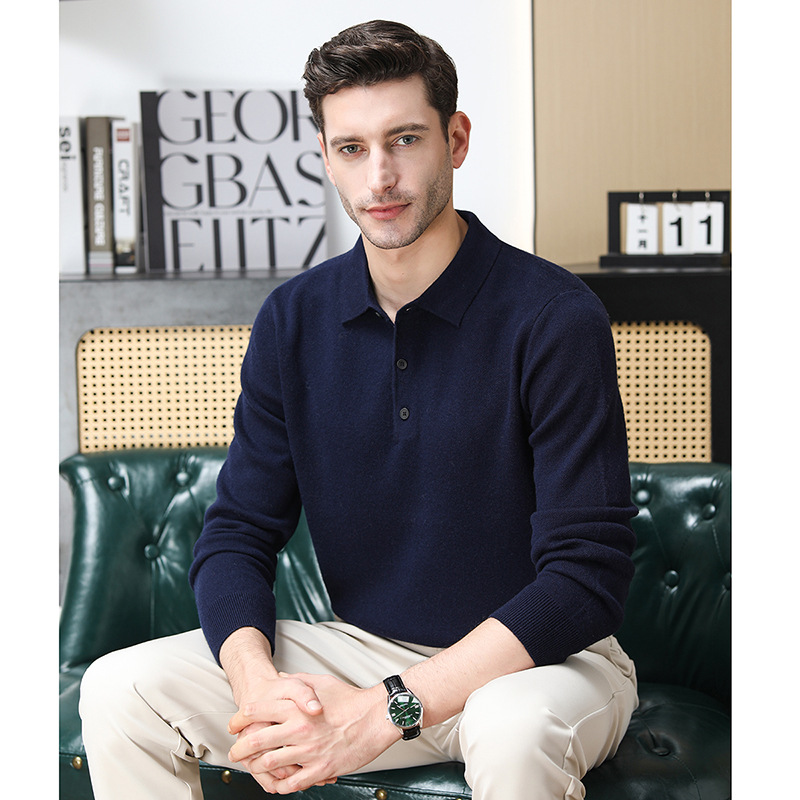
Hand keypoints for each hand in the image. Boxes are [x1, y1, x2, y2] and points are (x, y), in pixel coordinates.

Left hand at [228, 673, 396, 793]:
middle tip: (235, 753)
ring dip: (257, 768)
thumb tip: (281, 678)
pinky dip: (280, 784)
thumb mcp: (321, 682)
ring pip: (270, 763)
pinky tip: (277, 783)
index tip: (234, 726)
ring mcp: (309, 751)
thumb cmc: (351, 700)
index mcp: (297, 707)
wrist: (376, 717)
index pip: (257, 711)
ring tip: (253, 768)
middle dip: (240, 749)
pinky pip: (292, 782)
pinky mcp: (321, 769)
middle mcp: (299, 729)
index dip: (240, 719)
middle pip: (256, 741)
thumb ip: (297, 682)